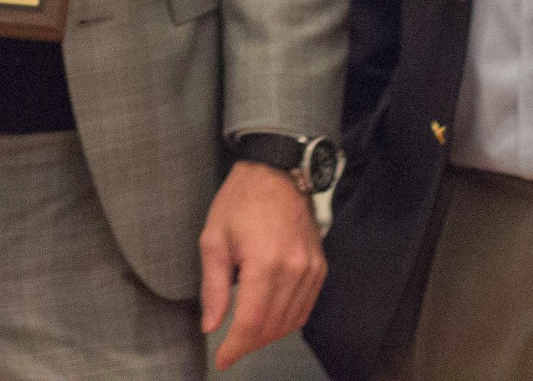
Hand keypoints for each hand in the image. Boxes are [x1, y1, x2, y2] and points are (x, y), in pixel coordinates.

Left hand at [199, 161, 325, 370]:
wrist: (277, 171)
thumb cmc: (241, 200)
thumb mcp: (214, 239)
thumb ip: (214, 287)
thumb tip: (212, 326)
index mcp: (265, 264)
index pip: (252, 322)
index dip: (236, 347)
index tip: (222, 360)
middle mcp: (294, 271)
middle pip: (273, 327)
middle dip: (249, 344)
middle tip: (230, 348)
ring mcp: (312, 270)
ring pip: (292, 321)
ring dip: (268, 335)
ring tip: (246, 336)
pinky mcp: (320, 268)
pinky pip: (306, 307)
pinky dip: (287, 320)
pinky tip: (270, 319)